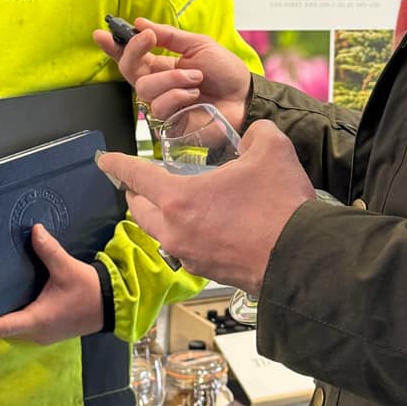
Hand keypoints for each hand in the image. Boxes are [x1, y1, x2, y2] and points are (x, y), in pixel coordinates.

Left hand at [0, 224, 104, 344]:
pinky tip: (6, 302)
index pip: (1, 327)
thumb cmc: (89, 291)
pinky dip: (12, 316)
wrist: (112, 306)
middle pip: (2, 329)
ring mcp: (41, 334)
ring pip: (12, 328)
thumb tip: (34, 230)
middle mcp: (35, 332)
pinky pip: (22, 325)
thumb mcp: (68, 269)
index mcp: (36, 320)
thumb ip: (49, 250)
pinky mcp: (47, 330)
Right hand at [92, 17, 252, 131]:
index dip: (113, 47)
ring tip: (196, 78)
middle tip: (150, 40)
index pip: (131, 57)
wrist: (245, 97)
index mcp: (162, 65)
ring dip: (171, 78)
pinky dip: (178, 96)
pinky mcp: (170, 123)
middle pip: (128, 70)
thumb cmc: (225, 72)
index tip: (101, 34)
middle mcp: (158, 85)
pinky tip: (194, 96)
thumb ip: (169, 36)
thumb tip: (141, 24)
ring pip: (144, 88)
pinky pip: (160, 106)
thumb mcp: (198, 45)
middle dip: (135, 52)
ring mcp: (163, 104)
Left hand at [96, 122, 313, 293]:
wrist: (302, 259)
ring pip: (159, 233)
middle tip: (144, 181)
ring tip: (176, 202)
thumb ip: (256, 133)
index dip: (116, 164)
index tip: (104, 159)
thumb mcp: (272, 150)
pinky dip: (184, 233)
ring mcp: (190, 256)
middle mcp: (175, 231)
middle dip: (136, 193)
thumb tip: (251, 135)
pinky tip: (207, 224)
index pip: (135, 176)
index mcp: (179, 199)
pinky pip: (183, 249)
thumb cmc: (281, 206)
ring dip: (160, 215)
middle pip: (139, 210)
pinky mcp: (207, 272)